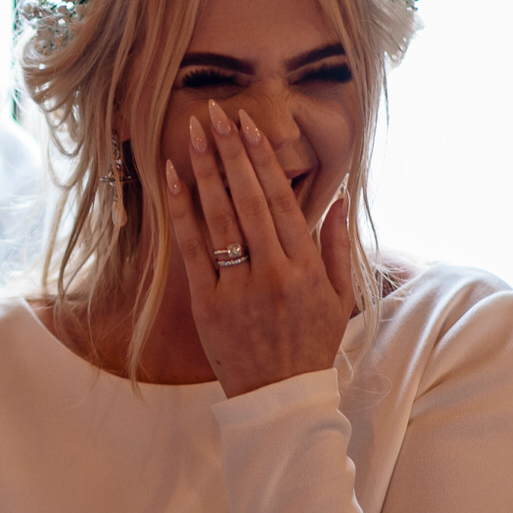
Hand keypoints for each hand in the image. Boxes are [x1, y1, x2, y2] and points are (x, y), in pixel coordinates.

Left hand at [164, 101, 351, 397]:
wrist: (281, 399)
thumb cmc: (310, 345)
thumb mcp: (338, 297)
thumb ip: (336, 246)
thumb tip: (338, 199)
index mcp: (305, 267)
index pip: (281, 200)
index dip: (263, 159)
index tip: (250, 126)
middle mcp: (273, 272)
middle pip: (249, 199)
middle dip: (232, 151)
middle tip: (216, 113)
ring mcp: (238, 287)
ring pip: (221, 217)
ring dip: (206, 170)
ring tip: (194, 133)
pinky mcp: (208, 303)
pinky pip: (193, 249)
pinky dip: (183, 212)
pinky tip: (173, 179)